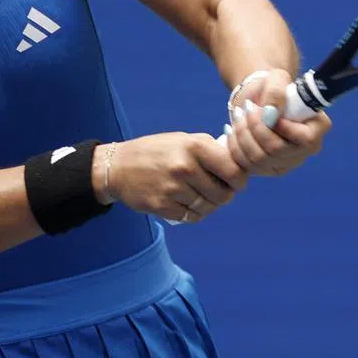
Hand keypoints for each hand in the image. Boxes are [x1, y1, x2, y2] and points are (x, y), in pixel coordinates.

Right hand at [96, 133, 248, 223]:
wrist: (117, 166)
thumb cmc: (156, 151)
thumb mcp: (183, 140)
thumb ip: (210, 150)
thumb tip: (238, 166)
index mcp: (194, 146)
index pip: (233, 171)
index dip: (239, 180)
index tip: (236, 182)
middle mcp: (185, 166)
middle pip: (223, 194)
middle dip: (224, 196)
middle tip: (218, 192)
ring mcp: (173, 188)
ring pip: (208, 208)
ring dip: (208, 206)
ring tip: (200, 197)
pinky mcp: (162, 206)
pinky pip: (191, 217)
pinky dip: (193, 214)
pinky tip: (186, 204)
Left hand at [225, 69, 332, 176]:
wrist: (257, 100)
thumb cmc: (271, 87)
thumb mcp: (276, 78)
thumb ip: (276, 91)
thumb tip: (270, 113)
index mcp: (317, 128)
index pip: (306, 139)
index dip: (285, 128)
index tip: (268, 110)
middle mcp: (304, 151)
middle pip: (276, 150)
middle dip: (256, 126)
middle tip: (247, 107)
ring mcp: (284, 163)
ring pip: (258, 159)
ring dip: (242, 134)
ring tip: (239, 114)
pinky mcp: (264, 170)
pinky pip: (245, 166)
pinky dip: (234, 146)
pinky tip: (231, 130)